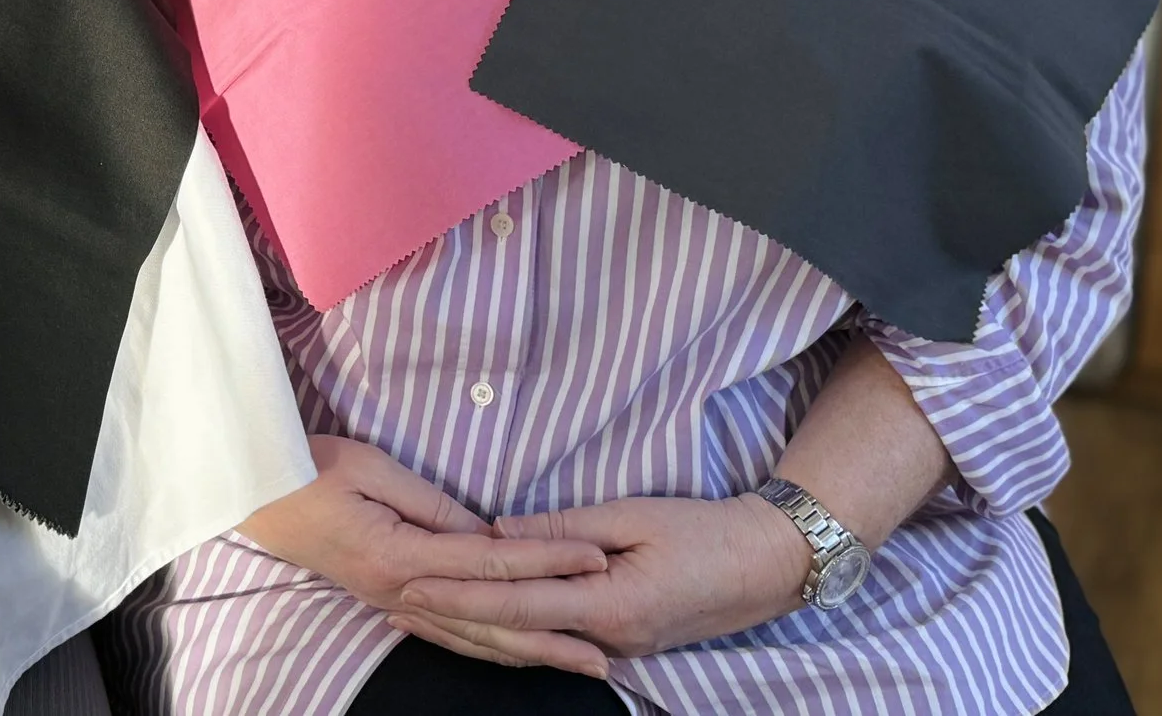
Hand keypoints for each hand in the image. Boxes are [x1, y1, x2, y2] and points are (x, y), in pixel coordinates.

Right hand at [240, 437, 613, 674]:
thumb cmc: (309, 468)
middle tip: (606, 648)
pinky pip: (447, 635)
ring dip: (528, 653)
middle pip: (491, 618)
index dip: (547, 559)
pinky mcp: (386, 601)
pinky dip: (486, 649)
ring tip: (576, 663)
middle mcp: (403, 591)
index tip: (594, 559)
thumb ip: (432, 502)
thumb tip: (485, 529)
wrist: (256, 494)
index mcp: (402, 554)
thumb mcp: (372, 467)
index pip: (491, 561)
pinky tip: (512, 656)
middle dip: (554, 632)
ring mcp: (393, 603)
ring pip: (472, 637)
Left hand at [391, 493, 811, 670]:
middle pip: (513, 635)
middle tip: (394, 601)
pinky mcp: (620, 641)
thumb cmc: (703, 530)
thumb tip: (498, 531)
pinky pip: (551, 643)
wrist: (766, 566)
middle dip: (451, 619)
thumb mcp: (633, 514)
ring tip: (419, 615)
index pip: (516, 603)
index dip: (460, 594)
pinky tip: (476, 626)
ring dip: (471, 631)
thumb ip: (563, 528)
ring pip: (528, 646)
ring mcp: (614, 646)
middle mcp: (607, 638)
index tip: (412, 583)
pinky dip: (508, 635)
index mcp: (610, 604)